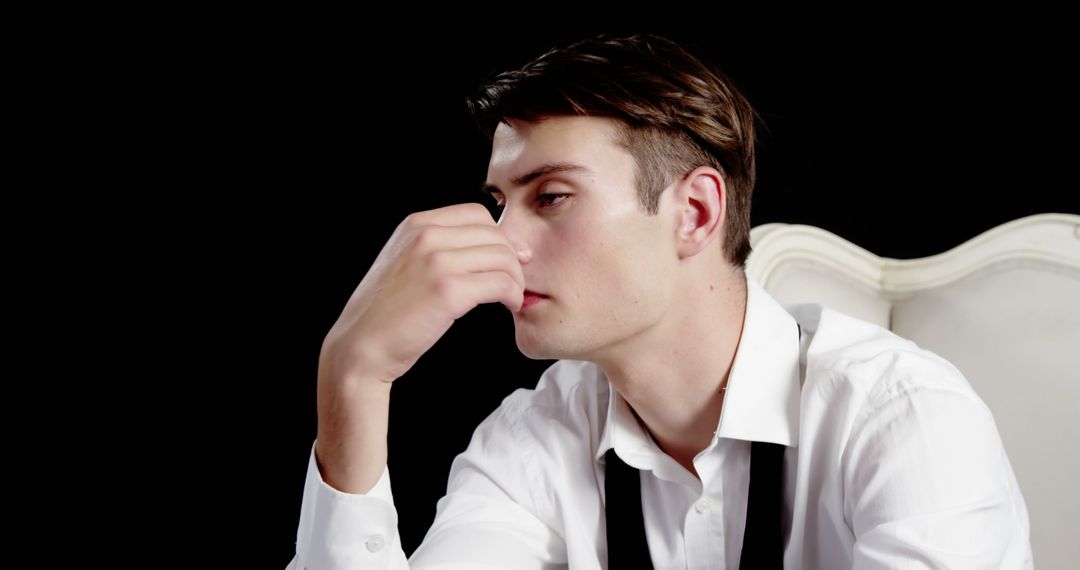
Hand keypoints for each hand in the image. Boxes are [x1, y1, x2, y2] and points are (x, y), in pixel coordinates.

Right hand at [318, 202, 525, 387]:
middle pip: (495, 234)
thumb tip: (488, 246)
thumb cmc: (385, 313)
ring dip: (516, 278)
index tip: (506, 258)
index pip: (476, 214)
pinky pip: (501, 283)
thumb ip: (436, 249)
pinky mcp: (448, 290)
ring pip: (503, 257)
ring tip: (512, 297)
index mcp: (415, 225)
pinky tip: (509, 306)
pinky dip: (513, 295)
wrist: (360, 346)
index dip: (498, 236)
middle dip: (512, 258)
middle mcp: (426, 236)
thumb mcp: (404, 263)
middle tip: (514, 282)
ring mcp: (436, 261)